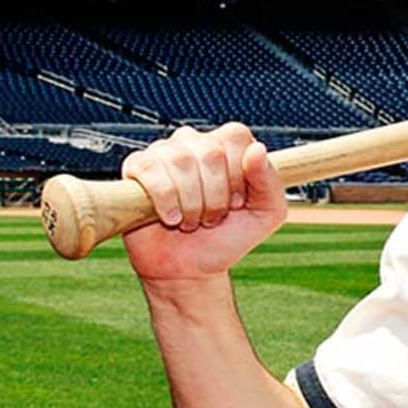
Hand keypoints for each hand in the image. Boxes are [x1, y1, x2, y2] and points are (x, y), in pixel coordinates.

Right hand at [120, 123, 288, 293]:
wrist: (190, 270)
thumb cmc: (228, 238)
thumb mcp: (266, 215)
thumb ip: (270, 182)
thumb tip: (256, 149)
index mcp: (226, 145)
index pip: (235, 138)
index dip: (238, 176)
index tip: (236, 203)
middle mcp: (194, 142)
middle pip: (210, 153)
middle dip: (215, 196)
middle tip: (211, 218)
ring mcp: (164, 153)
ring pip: (180, 161)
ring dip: (191, 203)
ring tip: (191, 221)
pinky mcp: (137, 168)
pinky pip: (150, 170)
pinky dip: (165, 200)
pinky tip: (171, 217)